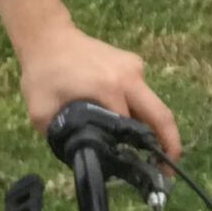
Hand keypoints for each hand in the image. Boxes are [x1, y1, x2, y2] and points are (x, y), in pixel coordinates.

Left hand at [17, 23, 181, 159]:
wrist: (48, 37)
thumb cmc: (42, 74)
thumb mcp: (42, 113)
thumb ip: (61, 138)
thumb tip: (82, 158)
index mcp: (110, 88)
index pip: (132, 128)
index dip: (137, 152)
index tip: (143, 173)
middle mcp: (130, 77)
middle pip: (161, 115)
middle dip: (170, 144)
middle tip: (167, 171)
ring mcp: (135, 67)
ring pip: (152, 105)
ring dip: (152, 127)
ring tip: (142, 148)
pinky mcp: (134, 64)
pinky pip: (142, 93)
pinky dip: (138, 111)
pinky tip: (123, 120)